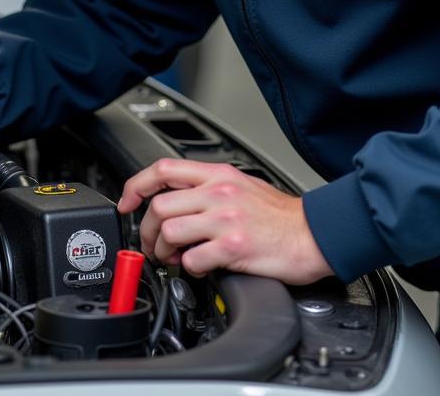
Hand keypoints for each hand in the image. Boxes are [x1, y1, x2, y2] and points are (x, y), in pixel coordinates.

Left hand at [117, 159, 332, 284]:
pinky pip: (193, 260)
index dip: (135, 186)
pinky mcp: (234, 248)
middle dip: (148, 230)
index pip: (162, 169)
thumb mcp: (241, 185)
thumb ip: (207, 188)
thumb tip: (174, 200)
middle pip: (159, 206)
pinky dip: (188, 269)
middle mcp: (219, 193)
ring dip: (163, 252)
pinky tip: (199, 268)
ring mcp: (226, 220)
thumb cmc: (280, 215)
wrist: (313, 233)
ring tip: (174, 258)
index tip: (127, 203)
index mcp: (218, 175)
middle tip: (154, 245)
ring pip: (169, 232)